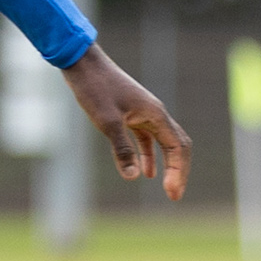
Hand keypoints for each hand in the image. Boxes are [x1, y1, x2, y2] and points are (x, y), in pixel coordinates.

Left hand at [63, 43, 191, 199]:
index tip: (171, 194)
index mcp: (155, 114)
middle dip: (178, 171)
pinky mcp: (131, 113)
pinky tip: (144, 172)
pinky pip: (147, 138)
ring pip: (163, 142)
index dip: (178, 172)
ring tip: (166, 188)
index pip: (178, 147)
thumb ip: (122, 149)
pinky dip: (149, 155)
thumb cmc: (95, 88)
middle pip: (176, 145)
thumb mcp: (107, 122)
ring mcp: (144, 113)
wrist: (82, 64)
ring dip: (166, 165)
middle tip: (174, 196)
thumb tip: (132, 178)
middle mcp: (155, 113)